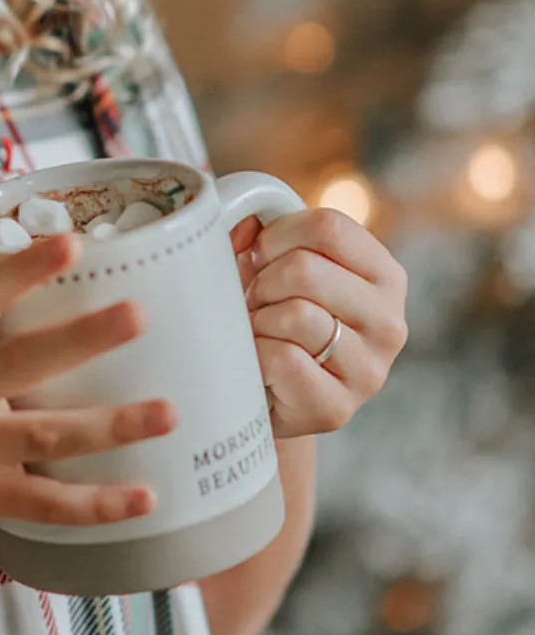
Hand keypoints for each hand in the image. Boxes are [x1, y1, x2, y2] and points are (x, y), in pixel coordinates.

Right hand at [0, 183, 177, 541]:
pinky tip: (148, 496)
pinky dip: (97, 506)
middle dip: (81, 339)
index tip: (76, 243)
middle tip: (141, 314)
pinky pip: (47, 503)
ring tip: (170, 412)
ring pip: (44, 437)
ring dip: (109, 428)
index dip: (23, 270)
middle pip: (19, 363)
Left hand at [230, 207, 407, 439]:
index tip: (261, 258)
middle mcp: (390, 321)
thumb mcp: (278, 270)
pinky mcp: (338, 408)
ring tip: (262, 334)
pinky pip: (282, 360)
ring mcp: (370, 369)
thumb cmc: (275, 322)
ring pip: (294, 315)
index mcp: (385, 275)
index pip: (328, 227)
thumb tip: (245, 226)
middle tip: (258, 304)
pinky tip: (261, 366)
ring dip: (259, 322)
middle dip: (264, 283)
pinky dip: (256, 357)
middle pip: (305, 269)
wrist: (271, 399)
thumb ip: (263, 237)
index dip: (277, 236)